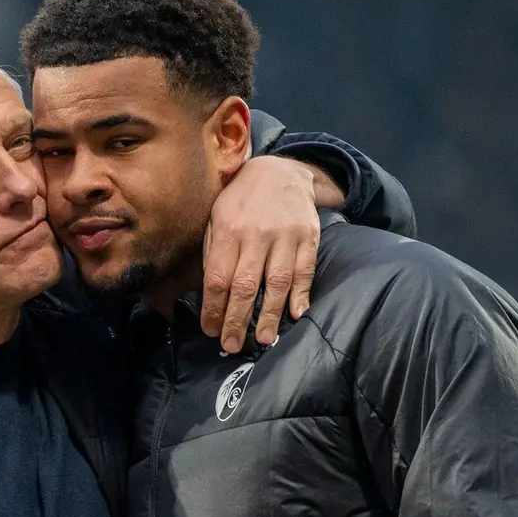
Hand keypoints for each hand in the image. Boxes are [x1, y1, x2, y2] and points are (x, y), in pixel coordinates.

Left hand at [204, 155, 326, 351]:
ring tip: (262, 339)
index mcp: (228, 229)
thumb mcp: (216, 216)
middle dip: (237, 321)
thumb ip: (213, 252)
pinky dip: (301, 295)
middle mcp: (256, 233)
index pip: (217, 278)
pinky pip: (305, 271)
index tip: (210, 330)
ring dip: (269, 315)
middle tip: (231, 346)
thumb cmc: (241, 200)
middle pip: (245, 286)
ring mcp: (285, 235)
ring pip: (276, 282)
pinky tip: (296, 315)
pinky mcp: (308, 237)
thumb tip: (209, 294)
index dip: (213, 309)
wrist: (280, 170)